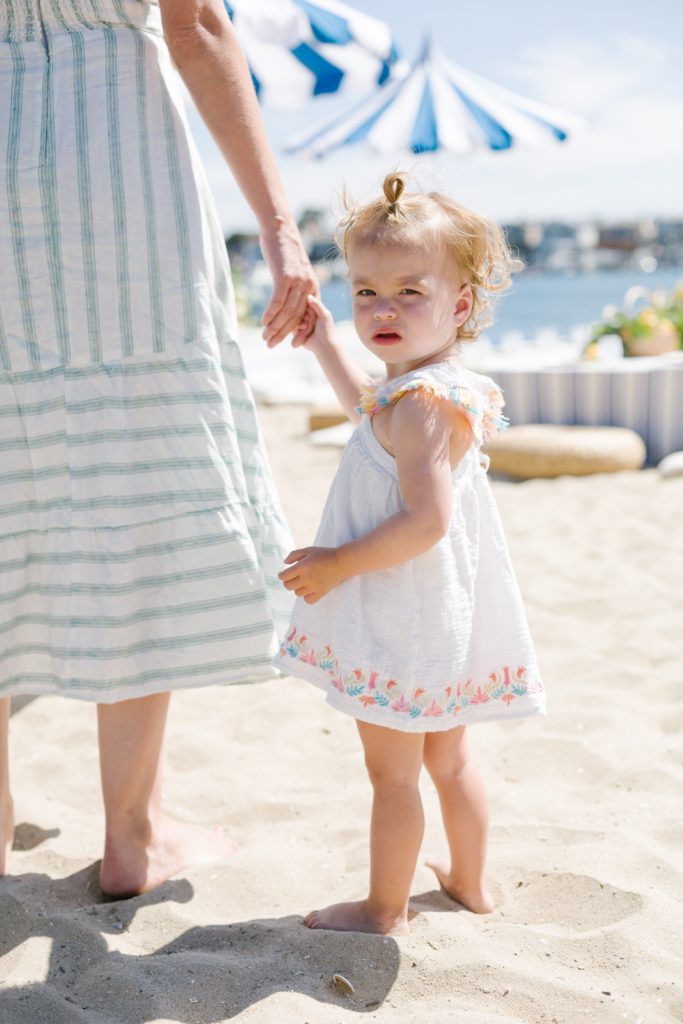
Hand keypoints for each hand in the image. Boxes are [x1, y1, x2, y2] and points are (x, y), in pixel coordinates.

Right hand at [259, 220, 318, 346]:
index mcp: (313, 287)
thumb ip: (294, 289)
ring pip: (287, 311)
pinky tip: (264, 322)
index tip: (293, 345)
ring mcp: (298, 281)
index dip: (300, 332)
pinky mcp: (285, 276)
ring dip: (275, 326)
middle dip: (284, 333)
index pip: (307, 315)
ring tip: (265, 336)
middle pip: (296, 316)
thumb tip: (288, 305)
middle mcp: (308, 286)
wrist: (281, 229)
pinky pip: (278, 300)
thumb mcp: (294, 272)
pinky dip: (271, 313)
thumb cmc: (285, 251)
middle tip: (271, 344)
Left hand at [278, 546, 343, 602]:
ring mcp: (314, 587)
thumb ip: (294, 555)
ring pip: (297, 593)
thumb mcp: (308, 550)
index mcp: (302, 567)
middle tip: (294, 577)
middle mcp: (306, 578)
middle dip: (288, 581)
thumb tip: (284, 563)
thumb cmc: (324, 554)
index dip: (282, 575)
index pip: (283, 576)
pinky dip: (306, 596)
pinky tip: (309, 590)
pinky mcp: (321, 593)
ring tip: (304, 582)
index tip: (285, 573)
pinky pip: (308, 600)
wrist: (341, 562)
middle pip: (288, 586)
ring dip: (298, 588)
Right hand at [290, 294, 335, 350]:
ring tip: (306, 326)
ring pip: (294, 318)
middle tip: (308, 321)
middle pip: (298, 310)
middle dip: (302, 315)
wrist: (324, 346)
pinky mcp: (297, 332)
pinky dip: (295, 329)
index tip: (308, 310)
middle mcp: (307, 315)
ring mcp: (301, 323)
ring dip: (299, 322)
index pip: (305, 302)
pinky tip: (301, 330)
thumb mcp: (324, 315)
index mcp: (314, 310)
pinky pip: (291, 327)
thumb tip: (308, 295)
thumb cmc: (327, 330)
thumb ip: (317, 305)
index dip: (304, 305)